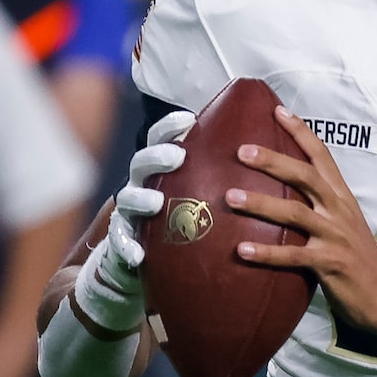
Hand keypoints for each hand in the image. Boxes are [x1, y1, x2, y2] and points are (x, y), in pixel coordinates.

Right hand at [72, 108, 193, 333]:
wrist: (145, 258)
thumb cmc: (179, 219)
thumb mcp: (195, 194)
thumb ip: (214, 175)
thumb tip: (256, 149)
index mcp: (158, 169)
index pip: (161, 139)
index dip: (171, 127)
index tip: (189, 118)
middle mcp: (140, 184)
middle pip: (141, 163)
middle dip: (157, 156)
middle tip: (178, 156)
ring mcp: (127, 212)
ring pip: (127, 199)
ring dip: (140, 198)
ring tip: (155, 203)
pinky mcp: (121, 239)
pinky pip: (120, 242)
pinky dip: (127, 247)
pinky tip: (138, 256)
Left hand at [227, 108, 376, 340]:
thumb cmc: (360, 264)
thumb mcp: (345, 228)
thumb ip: (320, 210)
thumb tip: (284, 198)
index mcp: (343, 199)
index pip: (323, 157)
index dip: (301, 132)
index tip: (278, 111)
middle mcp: (339, 212)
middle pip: (305, 176)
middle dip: (274, 161)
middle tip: (242, 150)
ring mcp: (335, 237)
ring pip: (294, 212)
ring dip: (260, 203)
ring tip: (230, 196)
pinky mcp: (330, 264)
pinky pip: (292, 256)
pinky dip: (266, 253)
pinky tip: (241, 250)